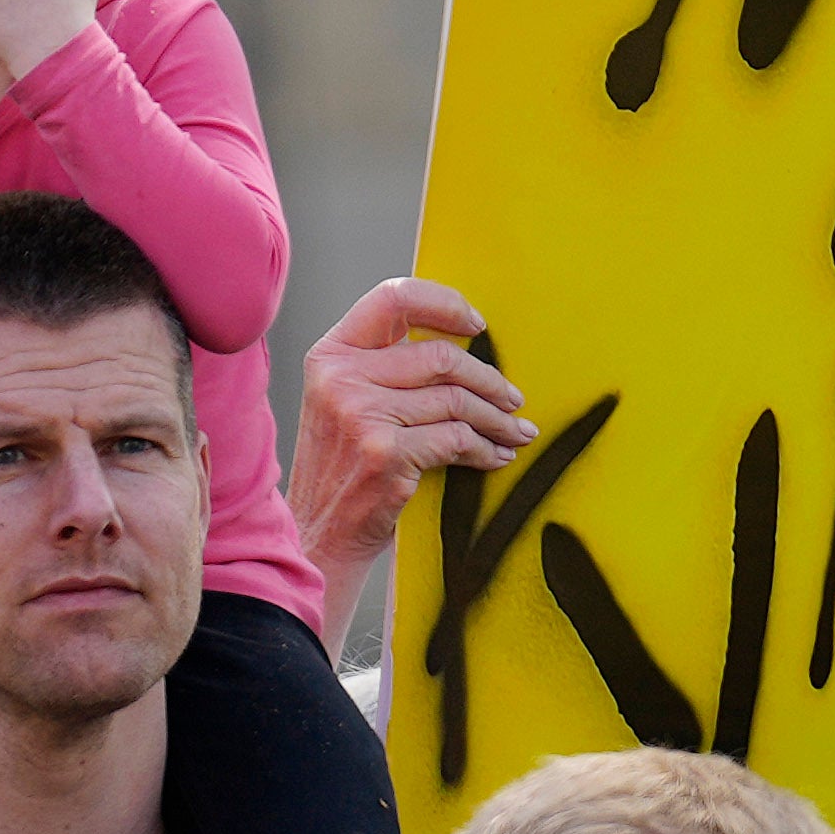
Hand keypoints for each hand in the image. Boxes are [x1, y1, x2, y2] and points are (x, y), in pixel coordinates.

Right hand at [286, 280, 526, 618]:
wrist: (320, 534)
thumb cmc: (344, 468)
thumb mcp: (345, 402)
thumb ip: (385, 367)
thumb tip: (463, 342)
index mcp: (331, 355)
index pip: (393, 299)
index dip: (444, 304)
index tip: (477, 325)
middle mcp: (340, 378)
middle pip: (440, 356)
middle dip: (489, 380)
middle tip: (512, 398)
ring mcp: (361, 415)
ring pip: (456, 400)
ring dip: (497, 419)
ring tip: (515, 431)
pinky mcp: (386, 453)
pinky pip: (457, 439)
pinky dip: (485, 450)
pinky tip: (495, 457)